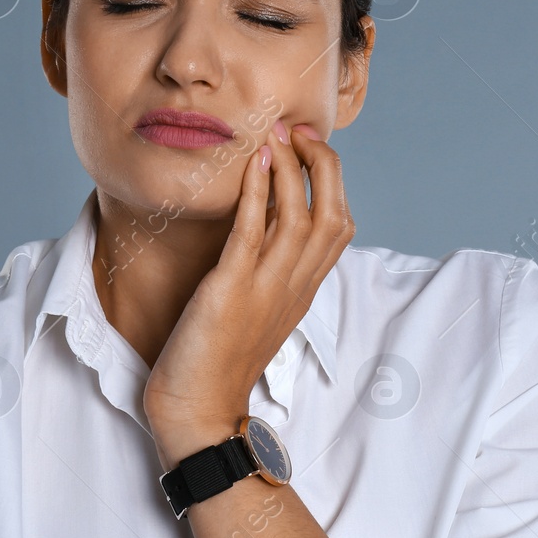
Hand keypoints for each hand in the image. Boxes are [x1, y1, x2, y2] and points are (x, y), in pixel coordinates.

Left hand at [142, 118, 355, 463]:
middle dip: (321, 163)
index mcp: (302, 289)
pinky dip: (258, 194)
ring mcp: (267, 288)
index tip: (308, 145)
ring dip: (291, 167)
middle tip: (298, 128)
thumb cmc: (217, 360)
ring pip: (300, 217)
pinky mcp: (232, 291)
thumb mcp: (256, 308)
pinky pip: (253, 234)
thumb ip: (268, 271)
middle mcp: (294, 285)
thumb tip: (262, 228)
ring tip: (278, 132)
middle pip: (332, 212)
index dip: (330, 178)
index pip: (339, 223)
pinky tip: (254, 162)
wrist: (197, 409)